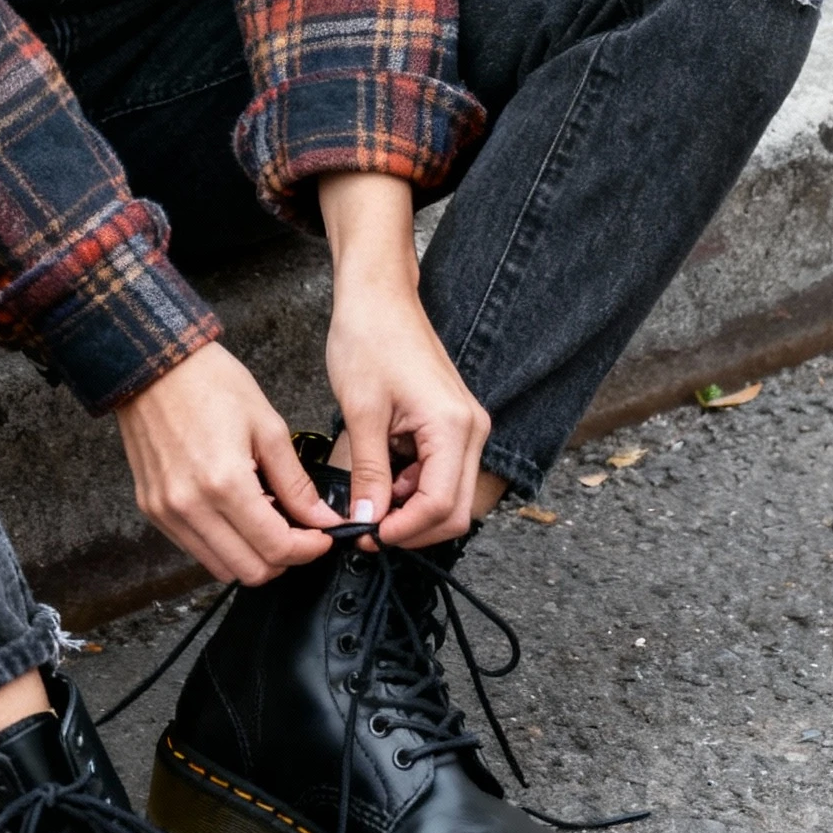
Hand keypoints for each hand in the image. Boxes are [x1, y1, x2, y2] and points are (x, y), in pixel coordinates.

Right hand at [115, 341, 335, 586]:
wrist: (153, 365)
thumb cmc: (209, 383)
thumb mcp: (267, 426)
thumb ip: (296, 482)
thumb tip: (320, 518)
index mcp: (224, 483)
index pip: (276, 547)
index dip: (309, 550)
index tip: (322, 537)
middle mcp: (190, 506)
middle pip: (250, 571)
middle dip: (284, 558)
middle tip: (301, 535)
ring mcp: (167, 512)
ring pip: (221, 568)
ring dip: (253, 556)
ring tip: (268, 522)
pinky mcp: (152, 510)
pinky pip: (195, 548)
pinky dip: (224, 544)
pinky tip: (238, 515)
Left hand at [320, 172, 490, 549]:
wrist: (377, 297)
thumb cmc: (369, 339)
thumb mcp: (362, 413)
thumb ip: (369, 473)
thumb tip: (367, 520)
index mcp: (453, 426)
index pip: (441, 506)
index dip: (404, 530)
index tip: (367, 535)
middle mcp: (470, 429)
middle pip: (455, 510)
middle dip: (411, 527)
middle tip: (366, 528)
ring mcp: (465, 427)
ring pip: (448, 495)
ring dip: (410, 509)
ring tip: (367, 499)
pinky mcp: (452, 424)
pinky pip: (440, 473)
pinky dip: (411, 487)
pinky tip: (381, 477)